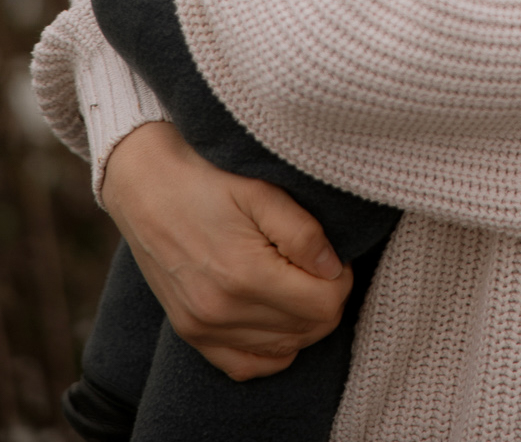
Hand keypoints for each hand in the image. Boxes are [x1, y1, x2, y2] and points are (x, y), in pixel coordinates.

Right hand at [101, 122, 352, 379]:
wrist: (148, 190)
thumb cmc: (210, 185)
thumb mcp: (262, 193)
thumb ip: (303, 233)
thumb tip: (334, 269)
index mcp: (245, 274)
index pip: (324, 305)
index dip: (341, 281)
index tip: (333, 258)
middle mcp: (223, 312)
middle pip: (309, 331)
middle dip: (326, 299)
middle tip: (317, 266)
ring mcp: (204, 330)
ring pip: (284, 350)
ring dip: (302, 320)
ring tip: (295, 282)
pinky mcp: (192, 336)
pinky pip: (247, 367)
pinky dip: (272, 348)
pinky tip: (276, 316)